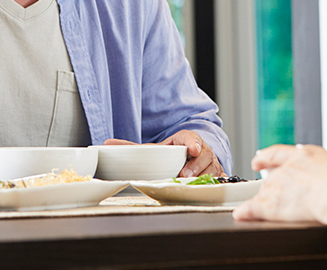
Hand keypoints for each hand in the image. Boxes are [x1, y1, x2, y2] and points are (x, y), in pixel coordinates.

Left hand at [104, 130, 222, 176]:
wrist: (193, 154)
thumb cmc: (173, 153)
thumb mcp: (155, 149)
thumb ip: (132, 148)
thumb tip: (106, 143)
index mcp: (186, 139)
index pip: (192, 138)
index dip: (192, 142)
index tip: (191, 149)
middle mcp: (202, 150)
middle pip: (204, 155)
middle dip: (195, 166)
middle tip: (184, 173)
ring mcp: (212, 162)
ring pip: (213, 169)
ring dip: (203, 177)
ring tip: (191, 183)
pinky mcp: (218, 174)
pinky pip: (220, 180)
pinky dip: (214, 184)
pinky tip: (207, 189)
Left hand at [233, 144, 326, 222]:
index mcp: (305, 156)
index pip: (278, 154)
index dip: (265, 158)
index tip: (258, 160)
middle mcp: (288, 169)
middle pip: (271, 178)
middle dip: (272, 188)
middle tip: (277, 197)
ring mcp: (279, 186)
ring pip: (264, 194)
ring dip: (264, 202)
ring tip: (262, 209)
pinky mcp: (273, 205)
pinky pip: (254, 209)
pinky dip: (246, 212)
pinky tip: (241, 214)